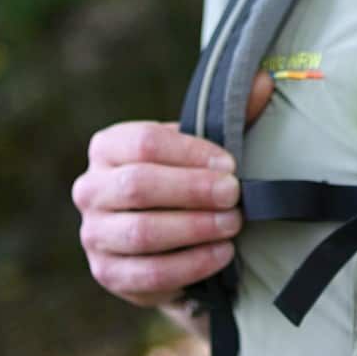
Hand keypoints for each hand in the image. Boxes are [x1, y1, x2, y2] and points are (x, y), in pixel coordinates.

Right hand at [72, 120, 242, 307]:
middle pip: (139, 185)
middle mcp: (91, 188)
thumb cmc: (187, 178)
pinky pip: (149, 273)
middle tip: (234, 196)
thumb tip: (265, 82)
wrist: (167, 236)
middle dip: (194, 191)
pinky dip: (191, 265)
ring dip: (195, 229)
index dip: (191, 153)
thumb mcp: (204, 145)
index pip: (145, 143)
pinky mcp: (108, 273)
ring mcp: (94, 234)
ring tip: (233, 225)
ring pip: (142, 232)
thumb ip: (233, 114)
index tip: (230, 165)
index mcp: (108, 147)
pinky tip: (222, 254)